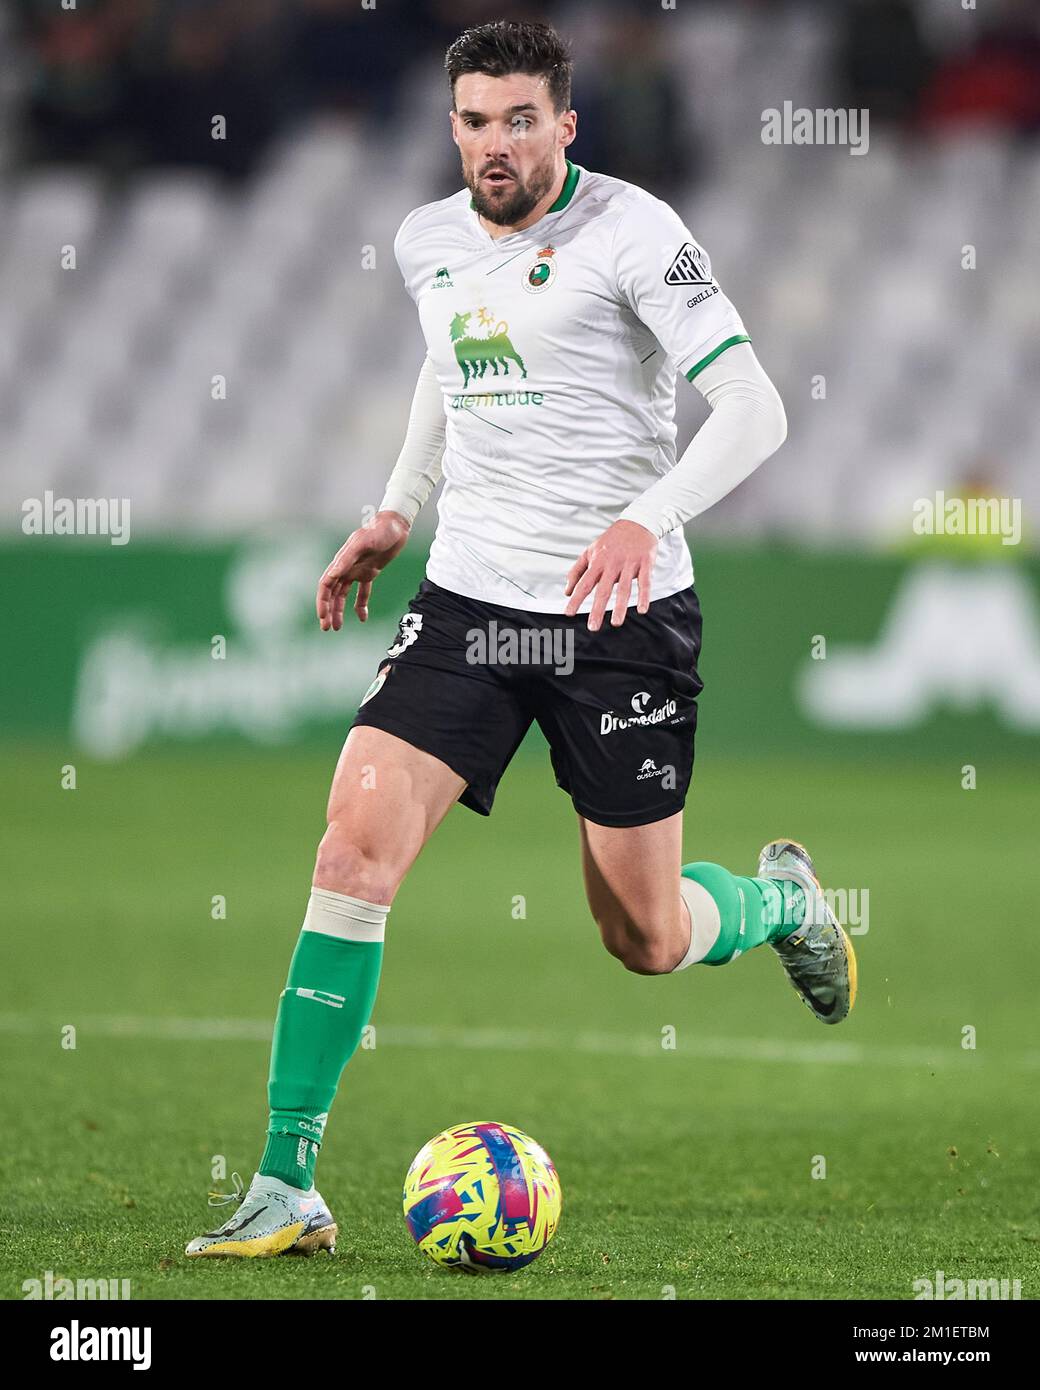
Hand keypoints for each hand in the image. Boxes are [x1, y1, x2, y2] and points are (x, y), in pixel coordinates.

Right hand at [316, 510, 409, 630]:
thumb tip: (332, 575)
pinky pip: (362, 592)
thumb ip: (346, 559)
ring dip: (339, 611)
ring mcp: (357, 570)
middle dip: (327, 611)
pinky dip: (360, 605)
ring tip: (338, 627)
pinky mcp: (369, 572)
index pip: (326, 585)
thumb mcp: (363, 543)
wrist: (396, 525)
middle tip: (327, 628)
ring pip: (343, 595)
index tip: (323, 617)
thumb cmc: (379, 531)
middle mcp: (346, 567)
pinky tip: (362, 618)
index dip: (322, 601)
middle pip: (331, 593)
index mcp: (341, 561)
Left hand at [564, 519, 656, 630]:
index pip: (584, 583)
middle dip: (597, 609)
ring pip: (624, 588)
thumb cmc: (611, 540)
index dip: (576, 599)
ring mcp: (629, 563)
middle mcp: (612, 563)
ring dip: (620, 607)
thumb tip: (567, 591)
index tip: (568, 613)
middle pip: (603, 589)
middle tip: (592, 627)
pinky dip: (644, 596)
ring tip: (616, 623)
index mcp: (598, 561)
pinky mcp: (645, 563)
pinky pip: (645, 582)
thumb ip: (577, 570)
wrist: (638, 522)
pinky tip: (642, 610)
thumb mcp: (590, 551)